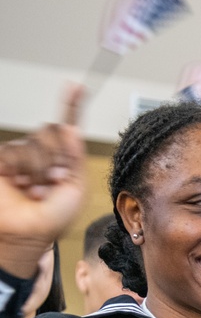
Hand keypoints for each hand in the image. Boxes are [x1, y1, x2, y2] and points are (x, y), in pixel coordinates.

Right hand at [0, 85, 85, 277]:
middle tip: (53, 182)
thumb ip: (74, 157)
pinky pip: (14, 151)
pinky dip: (20, 170)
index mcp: (65, 157)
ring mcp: (22, 154)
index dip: (72, 105)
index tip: (76, 86)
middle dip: (56, 158)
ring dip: (38, 170)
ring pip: (33, 143)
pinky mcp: (3, 159)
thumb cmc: (54, 216)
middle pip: (52, 131)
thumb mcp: (74, 187)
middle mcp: (44, 152)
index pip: (68, 127)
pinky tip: (20, 185)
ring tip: (36, 190)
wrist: (29, 231)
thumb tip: (71, 128)